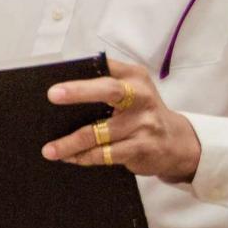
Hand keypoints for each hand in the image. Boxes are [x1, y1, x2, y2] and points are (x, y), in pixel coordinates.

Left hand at [44, 59, 201, 183]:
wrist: (177, 142)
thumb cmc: (143, 113)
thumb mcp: (132, 91)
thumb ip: (105, 84)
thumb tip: (64, 91)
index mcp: (134, 77)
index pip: (106, 68)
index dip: (83, 74)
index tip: (56, 84)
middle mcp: (141, 96)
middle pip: (108, 91)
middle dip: (79, 92)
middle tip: (53, 96)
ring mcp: (144, 123)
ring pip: (100, 132)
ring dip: (71, 143)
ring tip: (50, 150)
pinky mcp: (142, 147)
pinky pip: (107, 153)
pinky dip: (85, 157)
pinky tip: (71, 158)